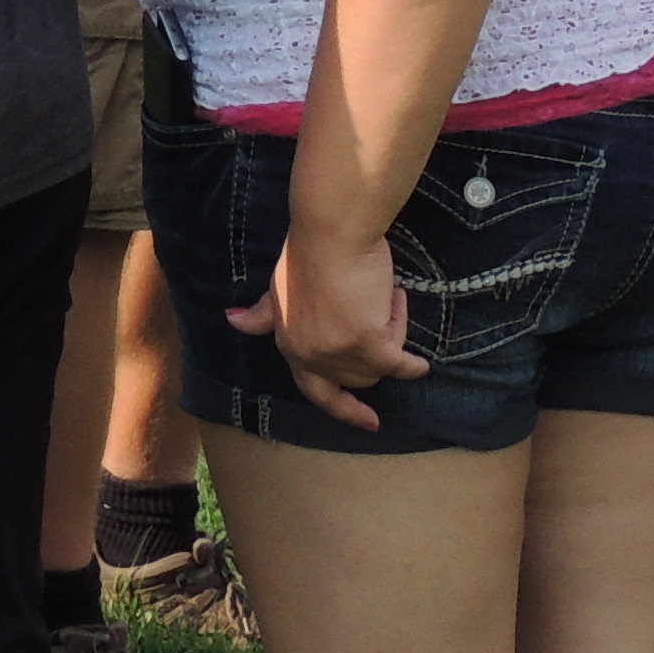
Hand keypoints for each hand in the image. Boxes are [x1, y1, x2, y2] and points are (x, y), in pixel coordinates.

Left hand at [234, 223, 422, 432]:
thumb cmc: (309, 251)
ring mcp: (338, 352)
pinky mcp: (367, 341)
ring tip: (386, 295)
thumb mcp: (279, 288)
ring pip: (380, 366)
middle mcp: (311, 356)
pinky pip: (399, 363)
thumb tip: (231, 320)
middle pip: (358, 377)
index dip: (344, 408)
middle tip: (380, 306)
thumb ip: (264, 314)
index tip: (369, 422)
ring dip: (390, 332)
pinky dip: (412, 364)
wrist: (331, 230)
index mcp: (290, 346)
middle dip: (375, 347)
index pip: (317, 392)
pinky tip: (422, 365)